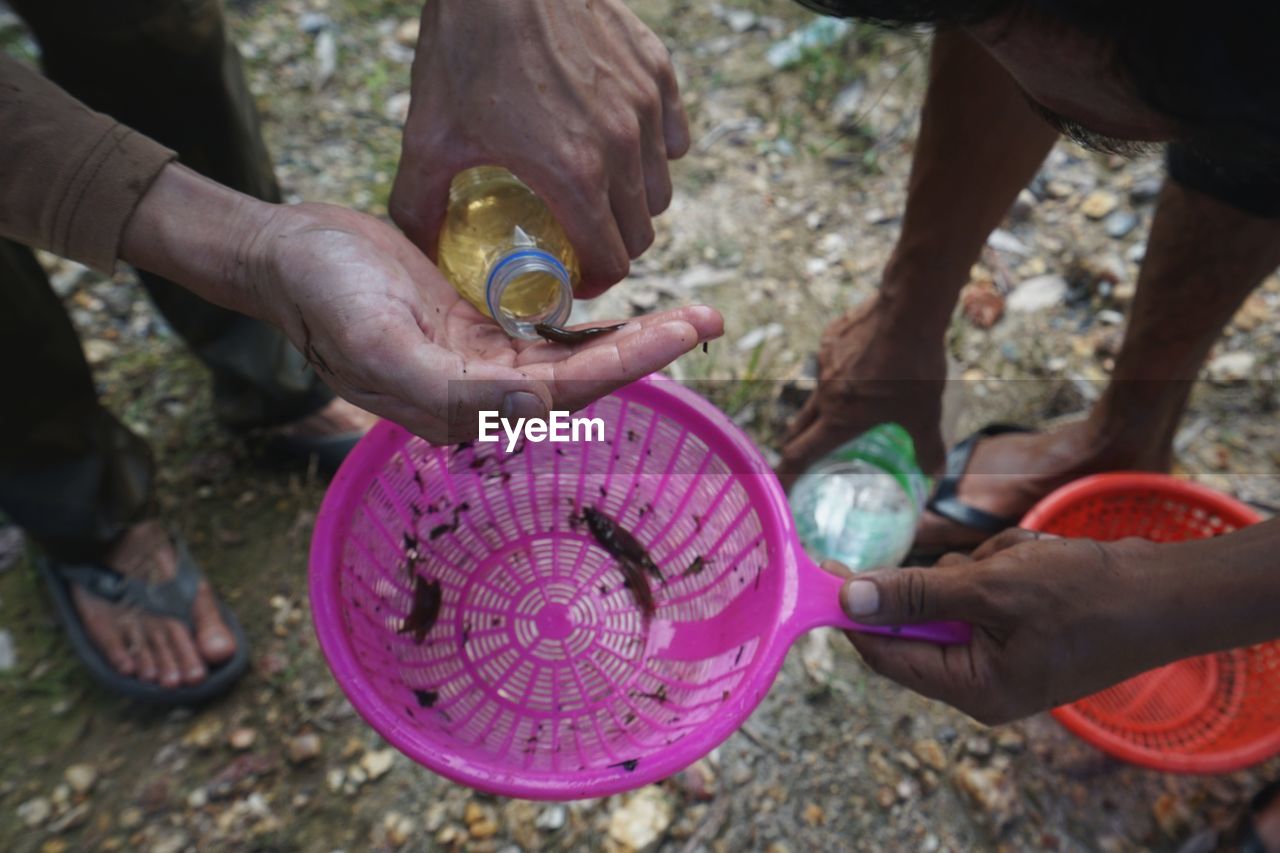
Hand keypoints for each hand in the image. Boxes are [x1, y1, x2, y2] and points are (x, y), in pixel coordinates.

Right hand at [122, 165, 721, 442]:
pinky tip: (635, 310)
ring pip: (575, 354)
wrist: (287, 253)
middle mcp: (479, 394)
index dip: (627, 363)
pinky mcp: (479, 329)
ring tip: (692, 316)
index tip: (682, 333)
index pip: (563, 392)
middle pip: (582, 377)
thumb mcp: (378, 338)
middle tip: (709, 319)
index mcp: (459, 408)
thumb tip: (534, 407)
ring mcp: (481, 360)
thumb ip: (448, 388)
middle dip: (648, 351)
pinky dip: (595, 320)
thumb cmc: (322, 293)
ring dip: (634, 337)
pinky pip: (550, 330)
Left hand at [390, 0, 688, 294]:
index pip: (612, 262)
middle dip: (613, 249)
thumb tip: (418, 246)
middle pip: (642, 233)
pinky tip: (620, 144)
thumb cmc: (466, 46)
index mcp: (575, 174)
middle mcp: (623, 146)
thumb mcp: (429, 135)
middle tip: (580, 241)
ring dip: (634, 205)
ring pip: (661, 189)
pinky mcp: (657, 71)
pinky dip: (654, 154)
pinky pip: (673, 138)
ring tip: (598, 194)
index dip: (593, 283)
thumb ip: (419, 203)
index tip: (573, 279)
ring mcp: (646, 107)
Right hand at [776, 295, 946, 486]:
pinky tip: (865, 364)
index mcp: (840, 419)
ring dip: (825, 407)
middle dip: (799, 444)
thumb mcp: (926, 412)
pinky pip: (830, 364)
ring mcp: (825, 364)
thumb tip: (935, 475)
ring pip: (818, 394)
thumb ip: (927, 446)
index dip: (786, 475)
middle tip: (803, 455)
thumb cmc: (915, 366)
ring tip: (847, 406)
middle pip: (801, 427)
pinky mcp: (831, 340)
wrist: (907, 309)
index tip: (777, 488)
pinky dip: (841, 372)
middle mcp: (825, 395)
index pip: (801, 454)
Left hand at [826, 529, 1177, 724]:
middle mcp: (982, 683)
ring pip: (952, 595)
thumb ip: (915, 595)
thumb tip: (850, 599)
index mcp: (973, 689)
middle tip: (985, 563)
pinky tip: (1039, 562)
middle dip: (948, 579)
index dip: (855, 613)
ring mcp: (1002, 658)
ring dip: (982, 566)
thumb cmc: (1087, 596)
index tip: (828, 571)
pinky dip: (1003, 566)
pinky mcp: (1019, 633)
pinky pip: (983, 590)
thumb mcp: (992, 587)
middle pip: (919, 622)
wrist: (1167, 592)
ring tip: (1027, 562)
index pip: (885, 655)